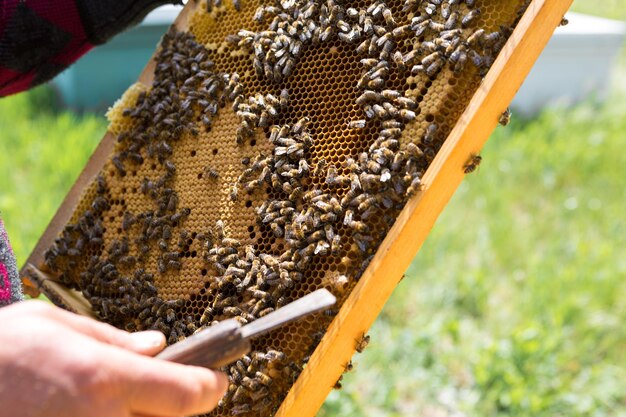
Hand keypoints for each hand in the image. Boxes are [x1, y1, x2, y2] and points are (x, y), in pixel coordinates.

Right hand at [0, 300, 227, 416]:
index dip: (210, 387)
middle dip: (171, 409)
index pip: (189, 394)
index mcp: (103, 379)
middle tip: (158, 392)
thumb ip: (111, 339)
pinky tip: (84, 409)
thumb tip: (156, 346)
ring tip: (107, 401)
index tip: (215, 380)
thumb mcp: (51, 324)